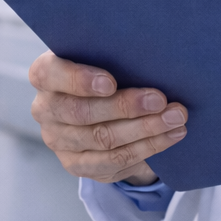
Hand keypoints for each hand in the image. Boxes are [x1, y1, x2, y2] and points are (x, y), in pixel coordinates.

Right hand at [28, 51, 188, 184]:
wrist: (103, 109)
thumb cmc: (106, 71)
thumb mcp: (102, 58)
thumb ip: (113, 56)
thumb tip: (152, 59)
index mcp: (44, 75)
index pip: (50, 74)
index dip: (79, 80)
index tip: (112, 82)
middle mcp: (45, 109)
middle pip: (82, 113)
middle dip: (126, 107)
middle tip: (160, 100)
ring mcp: (59, 141)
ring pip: (102, 139)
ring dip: (145, 129)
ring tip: (175, 117)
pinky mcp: (76, 164)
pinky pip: (114, 161)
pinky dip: (147, 147)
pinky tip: (170, 136)